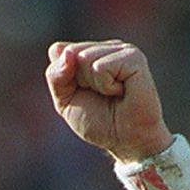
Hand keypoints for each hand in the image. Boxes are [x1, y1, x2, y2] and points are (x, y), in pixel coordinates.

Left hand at [46, 40, 172, 161]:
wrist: (126, 142)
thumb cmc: (99, 122)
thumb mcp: (65, 101)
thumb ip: (55, 75)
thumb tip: (68, 53)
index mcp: (90, 51)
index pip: (58, 51)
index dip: (64, 79)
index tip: (84, 94)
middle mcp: (106, 47)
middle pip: (71, 53)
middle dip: (79, 82)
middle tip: (102, 96)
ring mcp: (122, 49)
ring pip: (85, 58)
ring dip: (95, 85)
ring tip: (113, 94)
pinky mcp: (134, 57)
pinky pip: (101, 67)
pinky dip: (106, 86)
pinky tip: (122, 91)